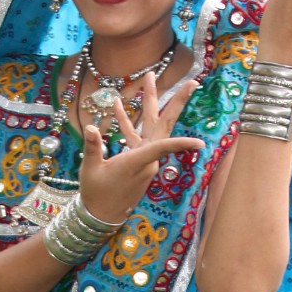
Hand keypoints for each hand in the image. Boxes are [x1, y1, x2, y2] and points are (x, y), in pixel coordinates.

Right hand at [79, 72, 202, 226]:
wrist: (101, 213)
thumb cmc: (96, 194)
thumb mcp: (91, 171)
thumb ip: (92, 148)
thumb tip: (91, 128)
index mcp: (137, 162)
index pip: (162, 148)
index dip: (181, 144)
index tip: (200, 142)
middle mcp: (146, 158)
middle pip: (164, 125)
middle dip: (176, 102)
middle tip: (193, 82)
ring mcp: (143, 158)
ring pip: (151, 125)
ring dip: (149, 102)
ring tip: (149, 77)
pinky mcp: (137, 159)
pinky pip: (136, 135)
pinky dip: (128, 121)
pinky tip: (117, 106)